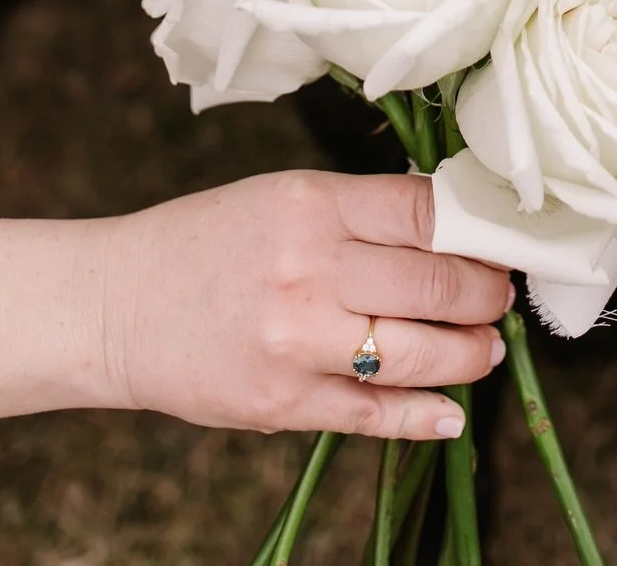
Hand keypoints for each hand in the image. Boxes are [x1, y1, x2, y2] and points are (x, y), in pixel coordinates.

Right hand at [97, 171, 510, 440]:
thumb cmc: (207, 242)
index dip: (478, 231)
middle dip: (487, 294)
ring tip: (487, 349)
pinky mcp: (281, 403)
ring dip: (471, 354)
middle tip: (500, 297)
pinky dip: (425, 416)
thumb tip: (452, 230)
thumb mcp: (282, 198)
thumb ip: (360, 213)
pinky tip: (454, 413)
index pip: (427, 212)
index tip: (497, 242)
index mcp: (311, 203)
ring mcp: (296, 341)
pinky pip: (374, 414)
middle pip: (437, 283)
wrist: (116, 304)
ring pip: (419, 353)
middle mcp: (309, 268)